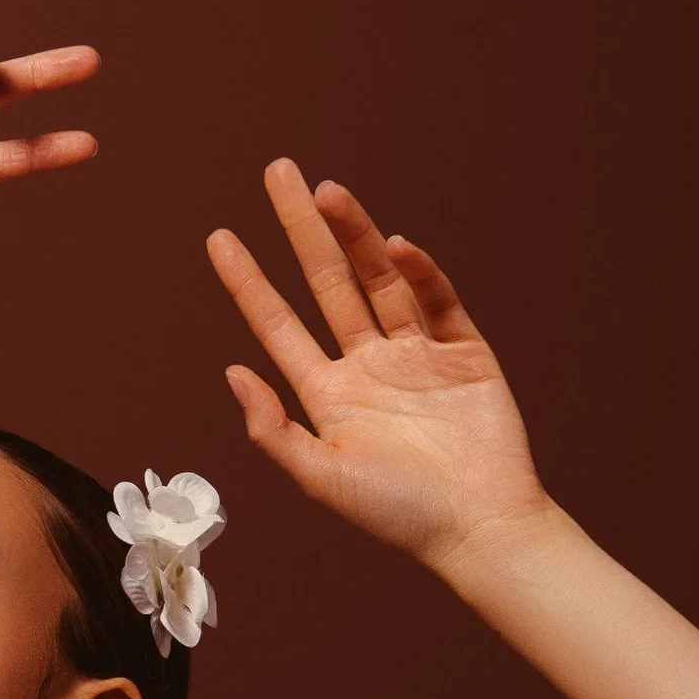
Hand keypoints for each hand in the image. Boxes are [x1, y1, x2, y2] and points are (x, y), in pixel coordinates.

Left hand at [208, 163, 549, 566]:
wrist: (479, 527)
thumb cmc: (399, 513)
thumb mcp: (322, 477)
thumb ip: (274, 429)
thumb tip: (231, 372)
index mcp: (329, 395)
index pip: (277, 325)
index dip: (248, 282)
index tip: (219, 238)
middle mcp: (368, 366)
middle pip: (327, 282)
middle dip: (301, 229)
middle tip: (276, 172)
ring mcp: (417, 354)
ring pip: (378, 280)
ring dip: (355, 234)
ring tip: (326, 191)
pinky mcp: (464, 352)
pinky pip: (436, 301)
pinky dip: (418, 272)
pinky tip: (395, 246)